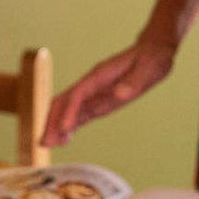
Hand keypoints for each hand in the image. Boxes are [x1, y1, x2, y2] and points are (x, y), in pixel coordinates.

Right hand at [40, 38, 176, 146]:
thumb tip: (120, 94)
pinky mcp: (99, 101)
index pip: (78, 94)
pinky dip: (70, 126)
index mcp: (100, 75)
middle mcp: (92, 84)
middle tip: (45, 143)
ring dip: (57, 126)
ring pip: (68, 109)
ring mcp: (94, 93)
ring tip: (50, 145)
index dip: (70, 111)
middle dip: (53, 121)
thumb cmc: (152, 59)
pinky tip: (65, 140)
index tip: (64, 129)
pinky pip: (79, 114)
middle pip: (65, 102)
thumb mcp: (150, 69)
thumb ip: (134, 82)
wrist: (153, 52)